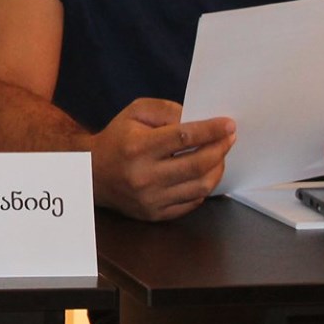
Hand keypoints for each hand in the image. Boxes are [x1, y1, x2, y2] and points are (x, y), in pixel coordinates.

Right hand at [89, 98, 235, 222]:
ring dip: (217, 169)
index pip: (184, 137)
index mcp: (138, 148)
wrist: (93, 174)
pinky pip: (192, 202)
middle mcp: (144, 176)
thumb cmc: (118, 139)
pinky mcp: (155, 214)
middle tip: (230, 138)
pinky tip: (203, 173)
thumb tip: (197, 119)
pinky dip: (203, 187)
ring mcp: (151, 198)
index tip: (229, 125)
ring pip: (200, 186)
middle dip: (220, 149)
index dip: (211, 130)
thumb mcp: (135, 113)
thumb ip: (166, 110)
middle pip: (197, 164)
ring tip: (219, 156)